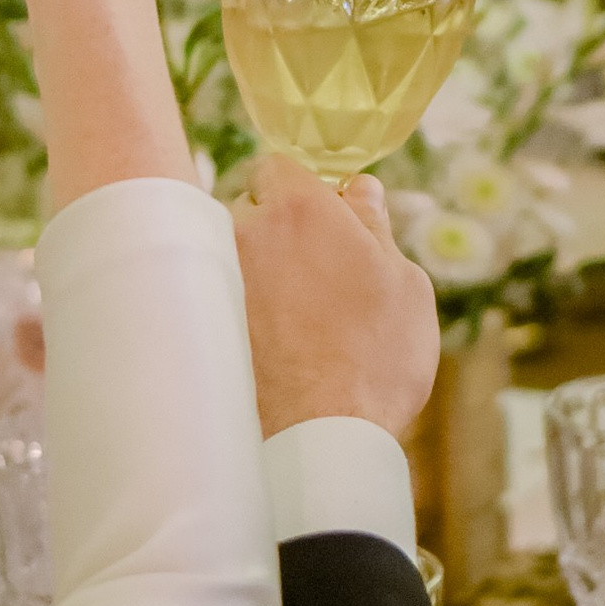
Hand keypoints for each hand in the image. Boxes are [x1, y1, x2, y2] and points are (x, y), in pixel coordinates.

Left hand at [234, 156, 439, 443]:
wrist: (322, 439)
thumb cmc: (378, 359)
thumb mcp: (404, 284)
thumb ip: (375, 226)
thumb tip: (359, 189)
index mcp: (301, 209)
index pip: (279, 166)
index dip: (302, 191)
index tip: (323, 220)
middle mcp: (245, 232)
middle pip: (250, 209)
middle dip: (276, 229)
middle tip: (315, 274)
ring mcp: (216, 278)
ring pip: (231, 255)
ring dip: (254, 271)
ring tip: (292, 318)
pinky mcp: (200, 322)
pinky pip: (217, 298)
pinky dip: (237, 310)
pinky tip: (269, 345)